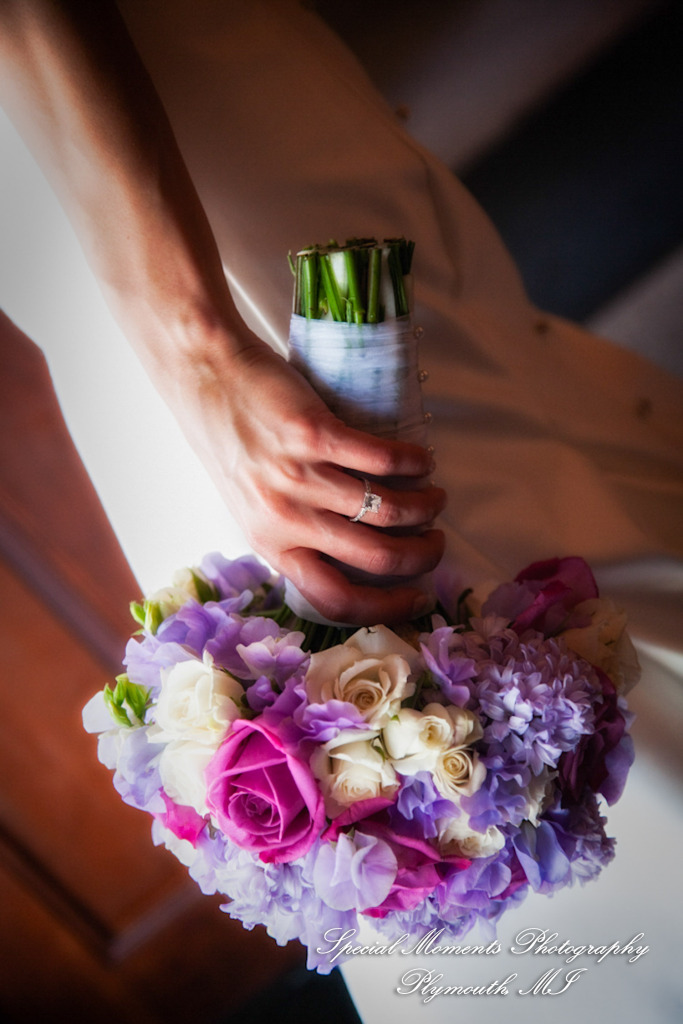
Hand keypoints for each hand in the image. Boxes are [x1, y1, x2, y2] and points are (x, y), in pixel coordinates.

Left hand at [179, 337, 446, 623]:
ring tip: (433, 497)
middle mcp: (285, 519)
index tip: (417, 596)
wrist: (206, 378)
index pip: (336, 600)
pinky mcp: (313, 433)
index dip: (387, 608)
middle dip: (422, 555)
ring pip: (387, 510)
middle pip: (376, 559)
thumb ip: (293, 535)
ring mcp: (299, 477)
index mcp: (271, 546)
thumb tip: (356, 556)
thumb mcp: (254, 506)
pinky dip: (413, 462)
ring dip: (425, 507)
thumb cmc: (230, 440)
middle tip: (436, 540)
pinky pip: (381, 458)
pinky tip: (422, 461)